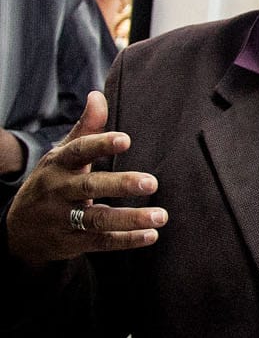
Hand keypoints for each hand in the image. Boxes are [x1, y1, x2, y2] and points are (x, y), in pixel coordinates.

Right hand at [5, 92, 166, 266]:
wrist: (17, 229)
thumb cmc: (51, 182)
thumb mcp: (62, 154)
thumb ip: (85, 128)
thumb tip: (98, 95)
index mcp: (59, 165)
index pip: (78, 151)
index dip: (100, 144)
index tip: (126, 139)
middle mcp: (59, 191)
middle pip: (90, 187)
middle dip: (121, 184)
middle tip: (152, 182)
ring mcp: (63, 218)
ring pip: (97, 218)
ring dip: (130, 219)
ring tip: (161, 216)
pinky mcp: (71, 242)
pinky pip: (100, 241)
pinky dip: (125, 240)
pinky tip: (151, 235)